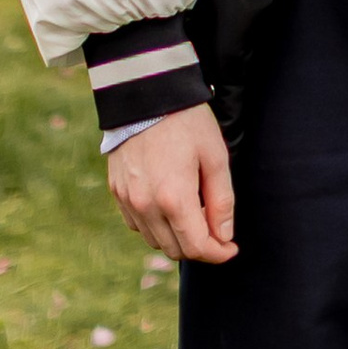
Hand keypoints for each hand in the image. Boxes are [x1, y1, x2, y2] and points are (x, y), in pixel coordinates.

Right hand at [106, 106, 235, 263]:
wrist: (146, 94)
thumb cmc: (188, 122)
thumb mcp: (215, 156)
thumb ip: (221, 200)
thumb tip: (225, 236)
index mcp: (173, 198)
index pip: (196, 246)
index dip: (217, 254)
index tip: (231, 249)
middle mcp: (146, 206)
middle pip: (175, 249)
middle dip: (199, 246)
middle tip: (216, 228)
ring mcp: (127, 201)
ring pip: (154, 240)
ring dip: (177, 237)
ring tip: (194, 212)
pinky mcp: (116, 192)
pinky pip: (137, 224)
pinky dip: (155, 225)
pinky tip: (169, 204)